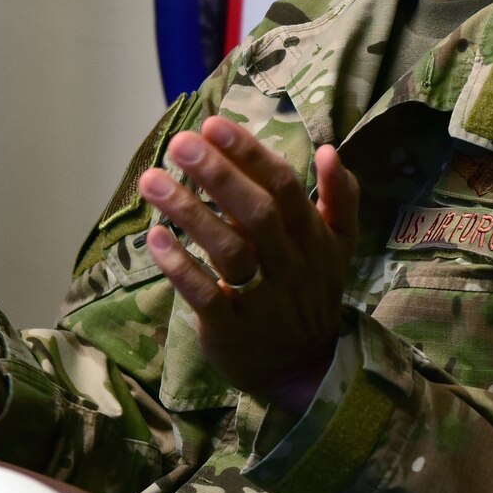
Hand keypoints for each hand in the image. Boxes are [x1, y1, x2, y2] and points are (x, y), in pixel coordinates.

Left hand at [136, 117, 359, 413]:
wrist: (305, 368)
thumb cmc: (311, 292)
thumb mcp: (339, 245)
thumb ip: (340, 197)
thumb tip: (330, 150)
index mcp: (312, 237)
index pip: (283, 187)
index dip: (249, 154)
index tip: (214, 124)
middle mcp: (290, 264)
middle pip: (256, 214)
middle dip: (218, 175)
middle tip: (181, 143)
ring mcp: (261, 298)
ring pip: (228, 251)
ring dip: (189, 213)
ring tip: (152, 180)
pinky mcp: (231, 329)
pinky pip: (206, 296)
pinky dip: (181, 267)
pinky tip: (154, 238)